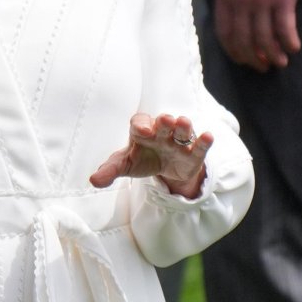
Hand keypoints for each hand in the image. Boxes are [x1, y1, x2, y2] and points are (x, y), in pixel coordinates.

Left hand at [89, 112, 211, 199]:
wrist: (164, 169)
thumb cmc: (141, 159)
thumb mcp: (124, 165)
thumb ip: (109, 170)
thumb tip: (94, 180)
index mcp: (142, 131)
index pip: (140, 123)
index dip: (141, 125)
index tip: (142, 132)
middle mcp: (162, 133)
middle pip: (163, 124)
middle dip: (164, 122)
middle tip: (165, 120)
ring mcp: (179, 142)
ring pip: (182, 131)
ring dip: (183, 126)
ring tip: (183, 123)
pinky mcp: (193, 154)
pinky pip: (199, 146)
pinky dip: (203, 141)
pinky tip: (207, 136)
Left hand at [214, 0, 301, 69]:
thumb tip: (241, 26)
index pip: (225, 33)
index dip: (234, 51)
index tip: (242, 60)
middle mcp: (240, 1)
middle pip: (244, 40)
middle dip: (253, 59)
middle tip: (262, 67)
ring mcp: (261, 0)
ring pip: (264, 39)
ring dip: (273, 55)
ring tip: (280, 62)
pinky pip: (284, 29)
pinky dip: (289, 42)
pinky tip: (293, 48)